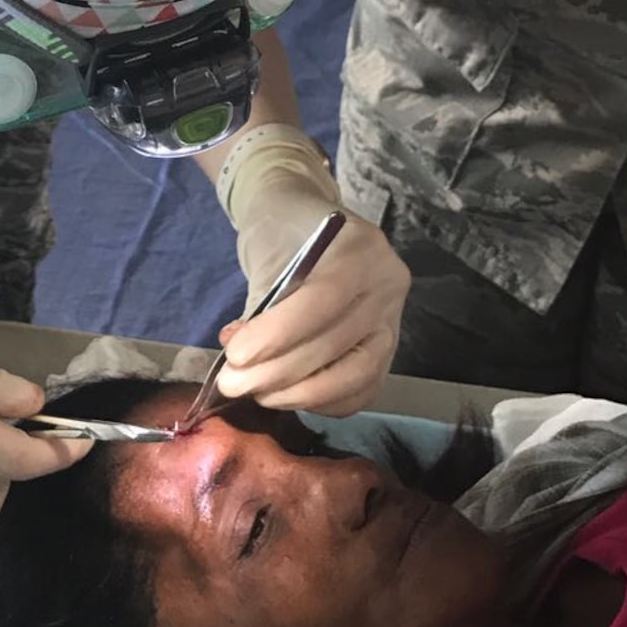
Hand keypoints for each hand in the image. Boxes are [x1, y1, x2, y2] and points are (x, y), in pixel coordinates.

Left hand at [216, 125, 409, 415]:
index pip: (323, 301)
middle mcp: (387, 286)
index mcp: (361, 248)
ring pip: (355, 376)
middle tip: (232, 384)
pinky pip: (362, 390)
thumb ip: (260, 306)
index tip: (235, 355)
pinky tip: (286, 396)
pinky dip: (322, 402)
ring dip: (299, 394)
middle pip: (336, 344)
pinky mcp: (389, 351)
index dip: (277, 336)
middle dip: (278, 373)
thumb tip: (242, 362)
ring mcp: (393, 321)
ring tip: (256, 392)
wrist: (305, 223)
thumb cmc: (282, 231)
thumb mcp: (267, 252)